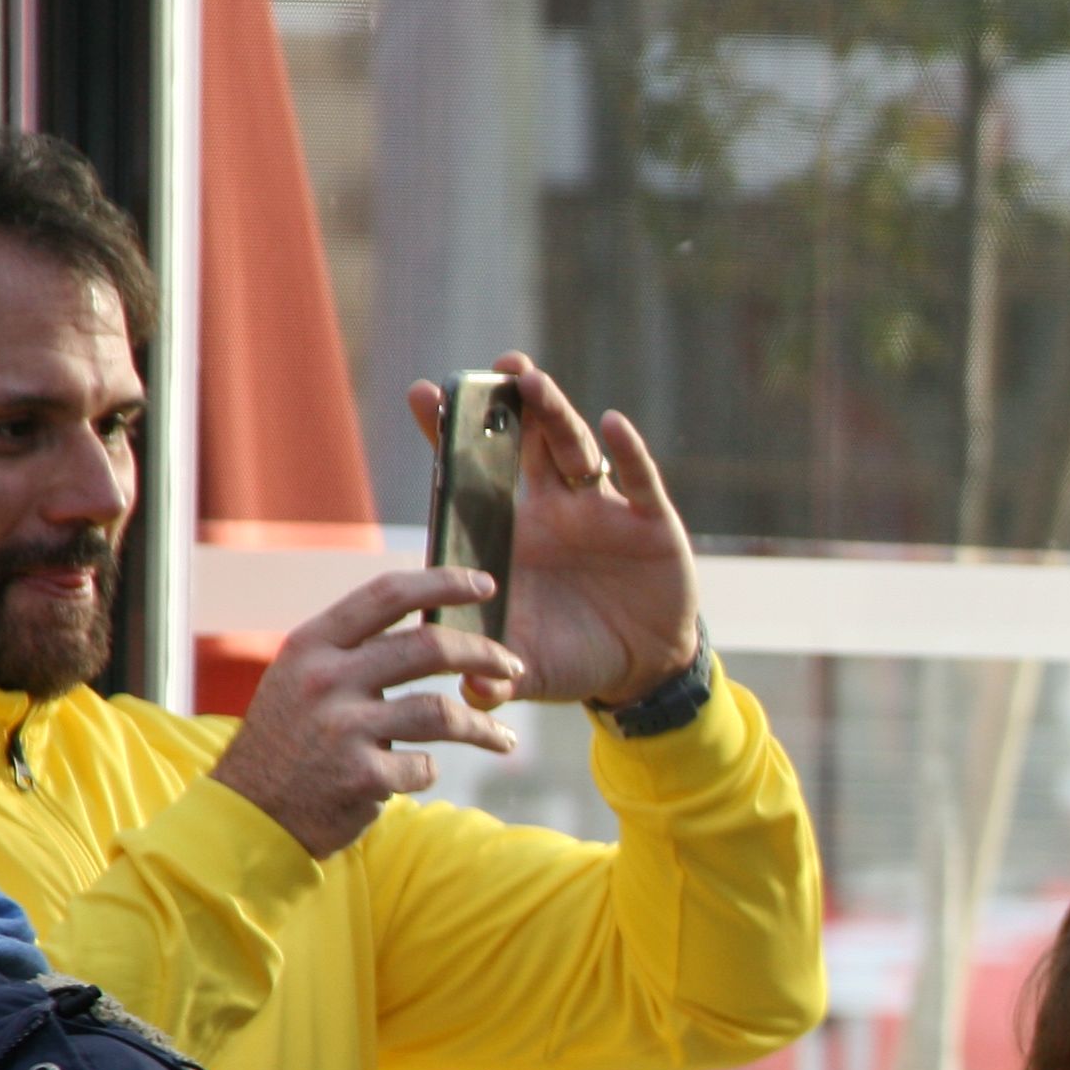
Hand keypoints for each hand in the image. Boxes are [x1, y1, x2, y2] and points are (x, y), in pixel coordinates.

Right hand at [206, 567, 527, 857]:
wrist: (249, 813)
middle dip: (485, 654)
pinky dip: (427, 771)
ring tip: (503, 739)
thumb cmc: (291, 739)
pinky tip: (417, 774)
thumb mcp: (303, 678)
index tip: (485, 583)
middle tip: (513, 668)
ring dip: (484, 727)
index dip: (443, 583)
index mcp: (313, 645)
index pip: (386, 594)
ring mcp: (342, 728)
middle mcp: (325, 680)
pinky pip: (424, 767)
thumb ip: (355, 650)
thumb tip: (435, 624)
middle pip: (429, 647)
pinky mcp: (360, 776)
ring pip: (443, 712)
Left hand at [411, 356, 701, 712]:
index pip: (473, 473)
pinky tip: (614, 425)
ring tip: (534, 384)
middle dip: (511, 405)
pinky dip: (629, 453)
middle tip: (496, 370)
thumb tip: (469, 698)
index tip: (420, 393)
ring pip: (575, 450)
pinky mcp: (649, 523)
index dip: (449, 434)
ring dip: (556, 414)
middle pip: (527, 443)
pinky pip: (640, 481)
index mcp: (511, 532)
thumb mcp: (528, 671)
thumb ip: (496, 677)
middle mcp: (553, 508)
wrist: (640, 673)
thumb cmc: (571, 659)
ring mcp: (601, 511)